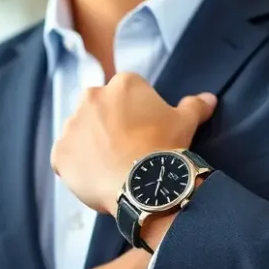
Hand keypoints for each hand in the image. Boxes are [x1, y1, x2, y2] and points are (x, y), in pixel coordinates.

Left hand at [51, 73, 216, 213]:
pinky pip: (64, 158)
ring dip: (89, 144)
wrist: (143, 184)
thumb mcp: (186, 122)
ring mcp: (71, 125)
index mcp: (122, 84)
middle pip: (97, 109)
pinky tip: (94, 178)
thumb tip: (209, 98)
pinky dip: (75, 167)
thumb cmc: (166, 147)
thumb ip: (194, 106)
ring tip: (110, 166)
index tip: (143, 132)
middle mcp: (90, 97)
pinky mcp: (58, 153)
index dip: (134, 114)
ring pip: (79, 132)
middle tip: (125, 149)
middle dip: (107, 125)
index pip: (125, 93)